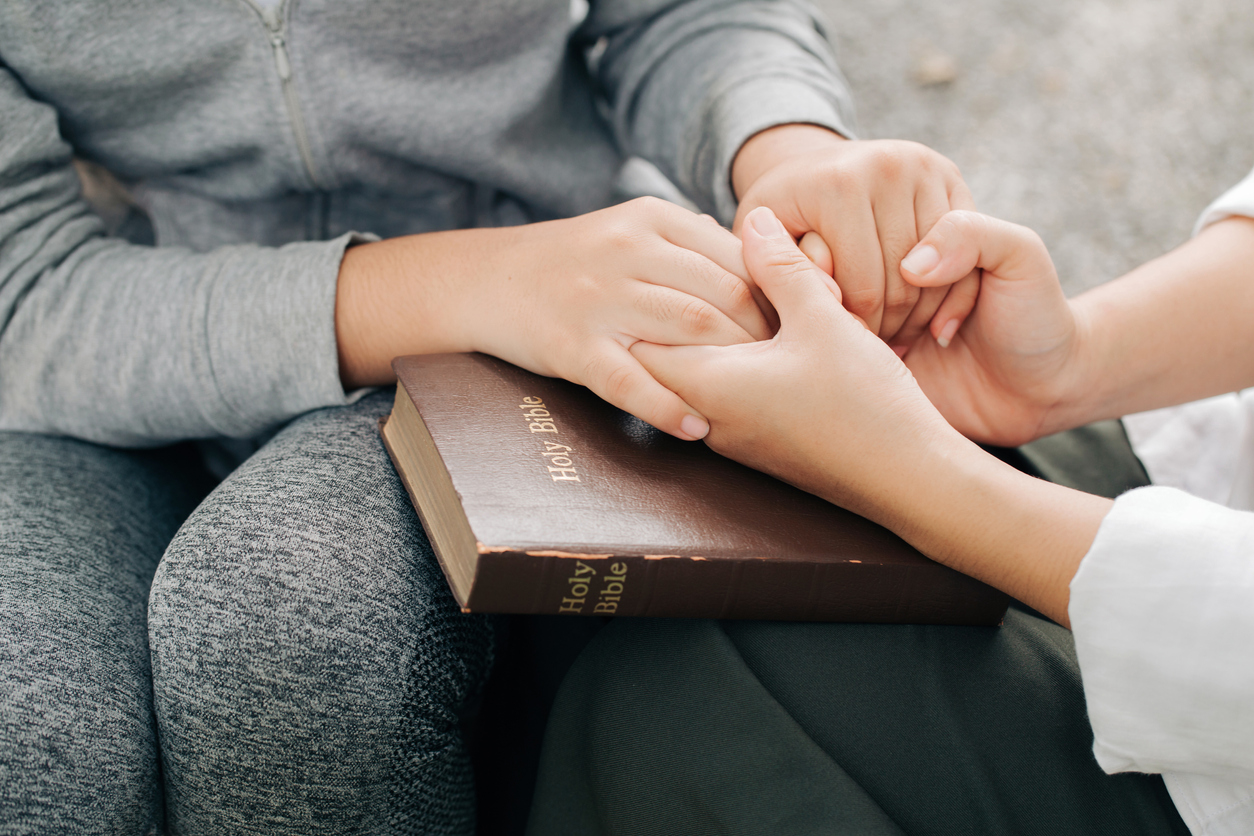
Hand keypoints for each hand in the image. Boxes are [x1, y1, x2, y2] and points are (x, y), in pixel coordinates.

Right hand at [337, 197, 769, 439]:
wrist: (486, 280)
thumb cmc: (575, 262)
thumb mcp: (633, 232)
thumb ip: (693, 247)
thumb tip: (769, 271)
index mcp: (652, 219)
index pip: (737, 257)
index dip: (779, 297)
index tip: (808, 330)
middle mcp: (628, 251)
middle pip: (723, 295)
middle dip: (766, 338)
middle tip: (795, 374)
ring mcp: (598, 299)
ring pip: (689, 332)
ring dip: (733, 369)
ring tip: (760, 400)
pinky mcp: (572, 346)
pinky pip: (631, 383)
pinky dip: (669, 408)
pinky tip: (698, 429)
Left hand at [630, 206, 1111, 626]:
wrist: (910, 479)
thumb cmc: (865, 400)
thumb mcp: (822, 318)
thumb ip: (782, 267)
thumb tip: (754, 219)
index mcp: (707, 385)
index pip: (642, 338)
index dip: (655, 296)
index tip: (671, 263)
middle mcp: (708, 420)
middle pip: (665, 360)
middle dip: (678, 314)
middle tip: (696, 271)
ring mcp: (734, 441)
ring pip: (698, 380)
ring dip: (712, 341)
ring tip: (737, 298)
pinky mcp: (761, 449)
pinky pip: (726, 400)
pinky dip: (735, 366)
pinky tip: (770, 340)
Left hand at [731, 126, 979, 351]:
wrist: (813, 172)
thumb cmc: (780, 230)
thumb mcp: (760, 254)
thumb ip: (768, 280)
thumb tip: (776, 308)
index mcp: (835, 185)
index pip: (861, 291)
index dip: (854, 334)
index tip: (841, 355)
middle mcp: (885, 164)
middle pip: (903, 281)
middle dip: (888, 329)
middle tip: (873, 356)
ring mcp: (923, 165)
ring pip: (937, 271)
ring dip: (919, 315)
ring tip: (891, 341)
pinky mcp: (951, 172)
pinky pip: (966, 253)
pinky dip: (949, 293)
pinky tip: (925, 318)